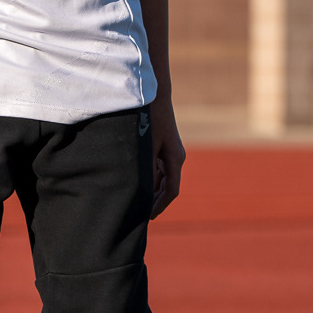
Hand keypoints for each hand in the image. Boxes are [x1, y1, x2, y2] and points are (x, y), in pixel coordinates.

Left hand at [149, 97, 184, 217]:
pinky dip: (149, 178)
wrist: (154, 94)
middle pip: (167, 186)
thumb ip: (145, 169)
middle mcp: (176, 157)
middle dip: (154, 201)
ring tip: (136, 202)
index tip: (148, 218)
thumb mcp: (145, 146)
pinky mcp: (163, 145)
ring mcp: (170, 151)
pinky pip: (158, 168)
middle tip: (139, 215)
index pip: (171, 191)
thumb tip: (142, 191)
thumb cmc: (148, 118)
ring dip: (151, 190)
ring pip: (162, 177)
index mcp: (175, 159)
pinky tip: (137, 183)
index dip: (160, 206)